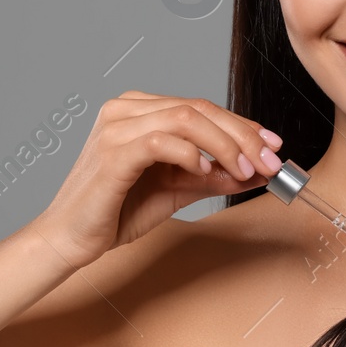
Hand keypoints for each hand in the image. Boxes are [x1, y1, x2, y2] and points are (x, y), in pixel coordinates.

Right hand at [27, 91, 284, 271]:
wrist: (72, 239)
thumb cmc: (116, 211)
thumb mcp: (178, 189)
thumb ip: (213, 175)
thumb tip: (256, 170)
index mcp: (140, 111)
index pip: (201, 108)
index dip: (242, 125)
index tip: (273, 145)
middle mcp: (126, 110)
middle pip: (198, 109)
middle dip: (242, 135)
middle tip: (268, 160)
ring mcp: (116, 127)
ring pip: (185, 119)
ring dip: (224, 144)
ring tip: (244, 170)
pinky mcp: (112, 153)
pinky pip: (161, 142)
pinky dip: (190, 153)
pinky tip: (205, 170)